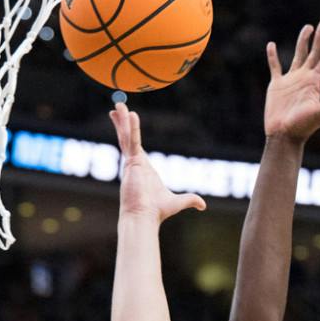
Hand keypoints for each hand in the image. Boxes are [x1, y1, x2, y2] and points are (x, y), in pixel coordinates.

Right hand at [112, 104, 205, 223]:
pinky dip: (131, 128)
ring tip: (118, 104)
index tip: (126, 125)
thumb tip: (203, 205)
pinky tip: (131, 114)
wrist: (144, 216)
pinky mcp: (132, 162)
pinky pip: (132, 141)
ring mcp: (131, 162)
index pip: (135, 146)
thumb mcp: (176, 202)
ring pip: (126, 136)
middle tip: (116, 108)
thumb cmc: (156, 211)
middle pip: (127, 138)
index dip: (130, 134)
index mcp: (143, 169)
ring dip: (122, 120)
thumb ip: (189, 199)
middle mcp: (135, 164)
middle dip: (121, 123)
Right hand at [264, 18, 319, 141]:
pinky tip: (271, 45)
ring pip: (298, 55)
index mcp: (316, 82)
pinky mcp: (276, 85)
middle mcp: (305, 78)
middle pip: (315, 52)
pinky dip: (272, 56)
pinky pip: (274, 67)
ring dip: (303, 41)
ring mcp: (291, 81)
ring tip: (308, 27)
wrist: (284, 136)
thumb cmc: (303, 127)